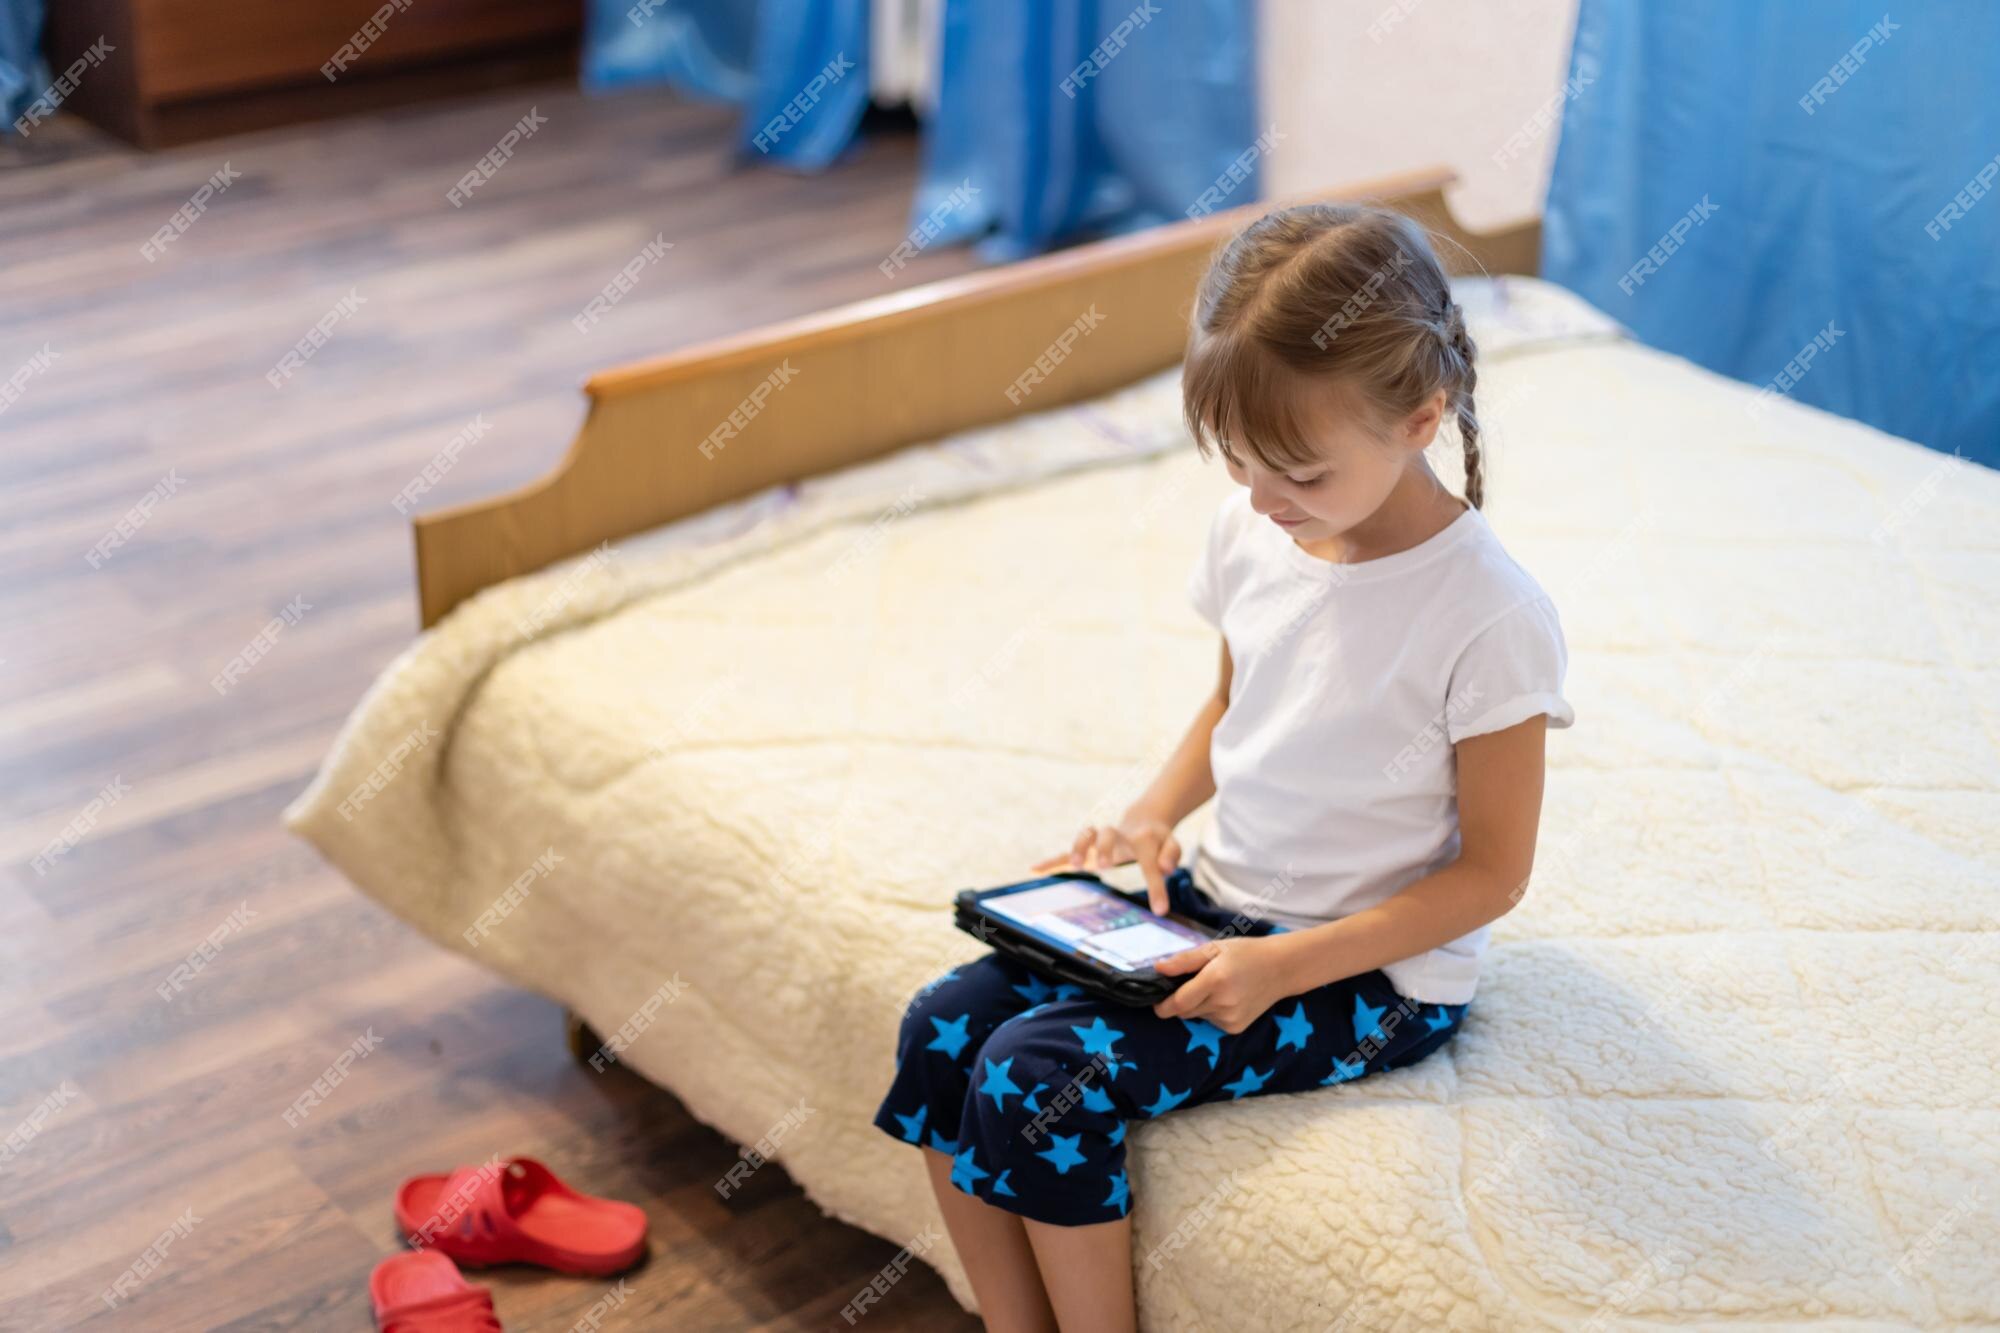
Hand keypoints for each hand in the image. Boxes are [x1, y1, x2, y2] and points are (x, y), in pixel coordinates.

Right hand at [1030, 811, 1181, 914]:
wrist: (1144, 820)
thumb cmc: (1158, 840)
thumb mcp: (1172, 845)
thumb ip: (1172, 855)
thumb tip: (1166, 868)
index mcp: (1143, 839)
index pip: (1149, 862)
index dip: (1156, 887)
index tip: (1160, 910)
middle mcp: (1119, 836)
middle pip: (1109, 835)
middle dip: (1106, 848)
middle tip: (1106, 866)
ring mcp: (1101, 841)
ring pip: (1087, 836)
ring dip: (1080, 847)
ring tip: (1076, 864)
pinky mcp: (1088, 849)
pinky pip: (1068, 853)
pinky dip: (1052, 861)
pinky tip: (1035, 869)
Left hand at [1149, 934, 1297, 1033]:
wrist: (1281, 969)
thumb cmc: (1245, 953)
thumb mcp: (1214, 948)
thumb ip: (1184, 960)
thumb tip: (1158, 969)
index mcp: (1215, 980)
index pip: (1177, 1003)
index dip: (1162, 1004)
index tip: (1155, 999)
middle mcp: (1223, 1003)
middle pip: (1184, 1011)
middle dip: (1179, 1001)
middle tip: (1191, 983)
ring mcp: (1231, 1018)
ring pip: (1197, 1016)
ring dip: (1197, 1005)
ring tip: (1215, 986)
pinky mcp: (1236, 1028)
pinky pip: (1211, 1021)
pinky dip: (1211, 1011)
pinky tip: (1226, 997)